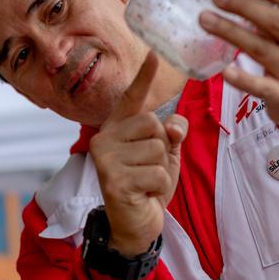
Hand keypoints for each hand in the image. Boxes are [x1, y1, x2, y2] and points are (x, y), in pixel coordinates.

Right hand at [89, 53, 187, 255]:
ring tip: (146, 183)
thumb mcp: (164, 156)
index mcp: (117, 128)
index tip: (155, 53)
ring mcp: (105, 159)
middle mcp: (104, 139)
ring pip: (158, 149)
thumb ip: (170, 134)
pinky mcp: (113, 180)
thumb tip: (174, 125)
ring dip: (161, 170)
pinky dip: (160, 187)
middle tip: (148, 169)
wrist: (134, 226)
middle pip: (153, 124)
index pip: (132, 98)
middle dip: (162, 148)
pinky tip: (144, 195)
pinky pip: (158, 173)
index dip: (144, 76)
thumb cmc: (147, 186)